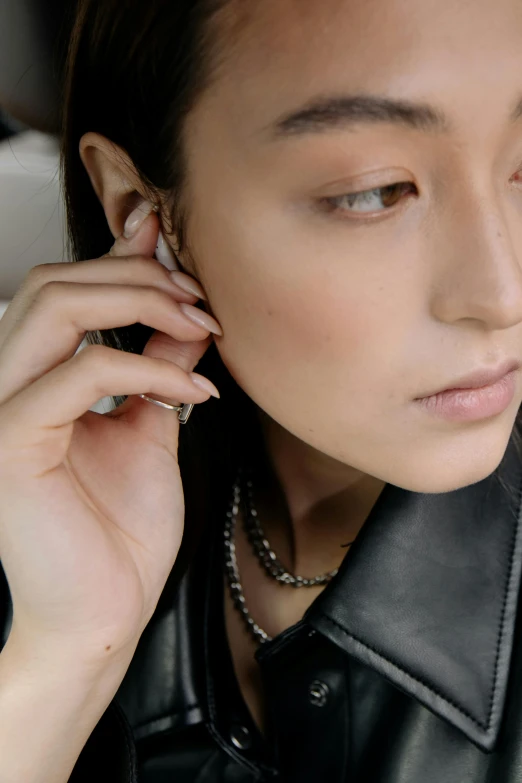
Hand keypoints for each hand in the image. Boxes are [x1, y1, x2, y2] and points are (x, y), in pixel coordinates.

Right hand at [0, 203, 220, 663]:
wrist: (105, 612)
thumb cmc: (120, 533)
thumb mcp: (149, 429)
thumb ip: (157, 365)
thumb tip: (183, 311)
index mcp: (32, 381)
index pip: (61, 291)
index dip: (113, 253)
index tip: (164, 233)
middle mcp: (4, 386)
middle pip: (54, 283)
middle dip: (137, 276)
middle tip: (198, 298)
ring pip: (54, 306)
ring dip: (138, 302)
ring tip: (199, 325)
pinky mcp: (11, 442)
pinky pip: (82, 372)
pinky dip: (148, 370)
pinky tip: (194, 392)